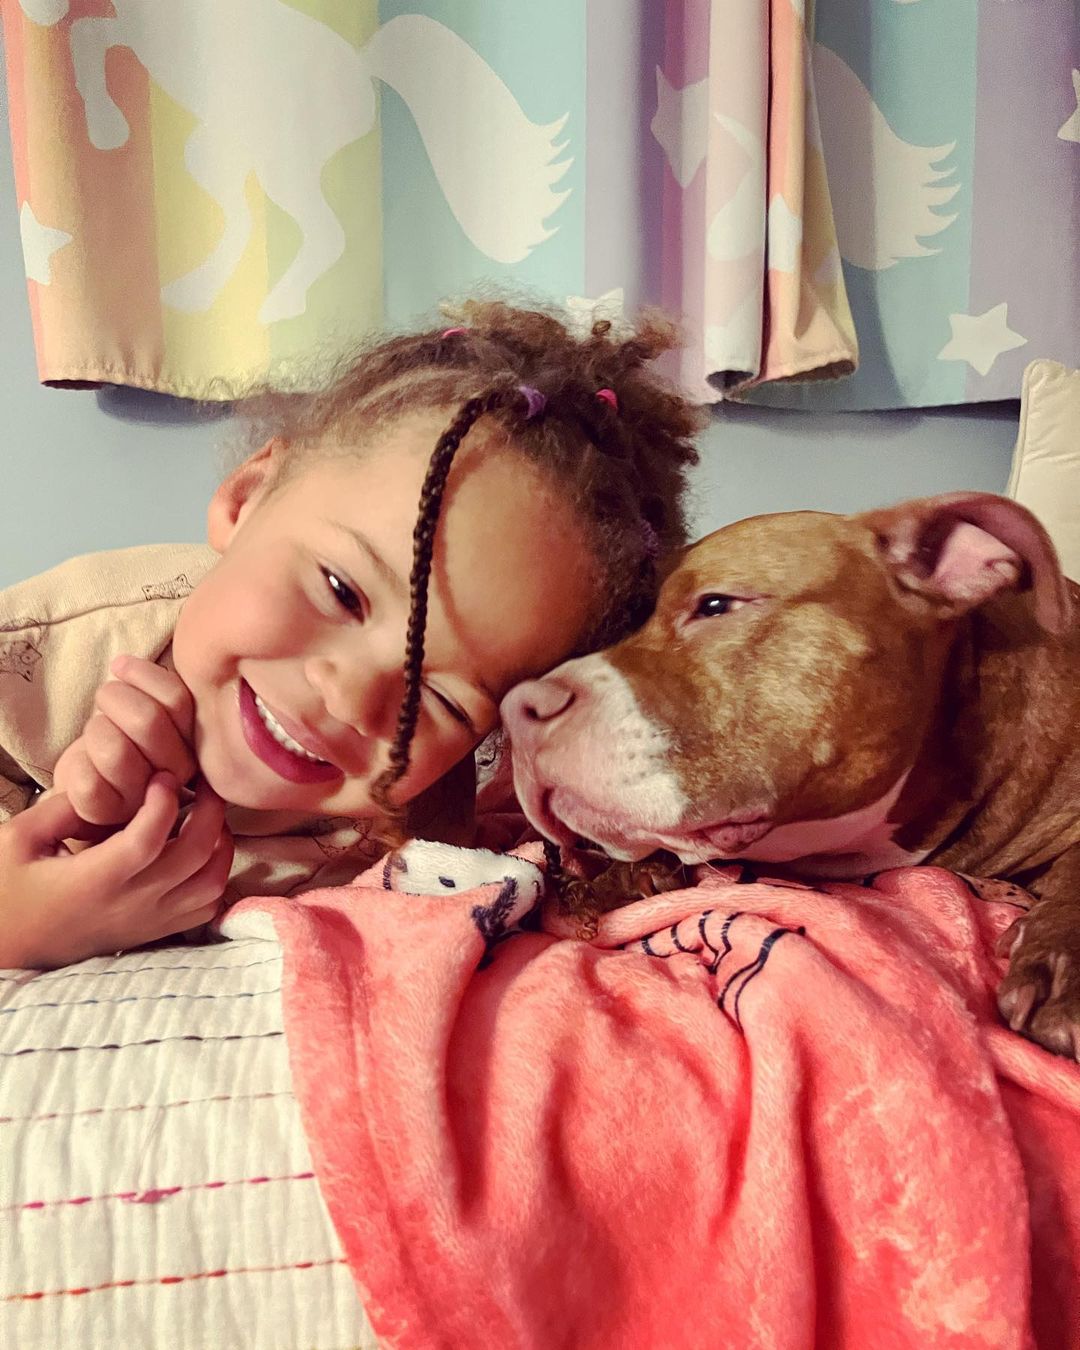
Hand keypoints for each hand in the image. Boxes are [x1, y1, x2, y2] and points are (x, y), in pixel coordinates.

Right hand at [0, 774, 233, 969]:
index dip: (165, 801)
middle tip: (202, 784)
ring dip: (221, 846)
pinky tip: (202, 854)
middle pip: (195, 857)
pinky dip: (216, 878)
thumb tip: (105, 785)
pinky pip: (204, 909)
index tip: (162, 775)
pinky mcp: (153, 933)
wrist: (7, 949)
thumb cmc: (7, 892)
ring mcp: (148, 922)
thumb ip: (61, 808)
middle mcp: (131, 903)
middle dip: (210, 812)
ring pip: (210, 885)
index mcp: (95, 879)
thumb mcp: (16, 840)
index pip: (149, 839)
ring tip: (206, 817)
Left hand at [53, 655, 197, 828]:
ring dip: (96, 729)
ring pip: (115, 750)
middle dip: (114, 697)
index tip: (122, 667)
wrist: (93, 778)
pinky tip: (86, 761)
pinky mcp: (108, 814)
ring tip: (98, 730)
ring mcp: (144, 799)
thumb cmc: (123, 734)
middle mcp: (179, 774)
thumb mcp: (152, 706)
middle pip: (147, 720)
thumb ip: (160, 689)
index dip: (143, 675)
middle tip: (107, 699)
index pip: (178, 699)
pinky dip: (79, 761)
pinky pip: (89, 780)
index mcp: (196, 741)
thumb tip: (123, 664)